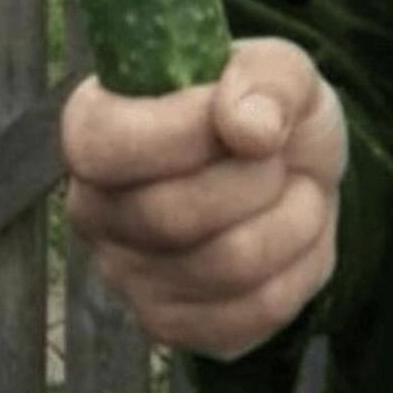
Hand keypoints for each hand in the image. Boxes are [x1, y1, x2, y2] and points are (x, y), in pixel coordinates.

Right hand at [61, 36, 346, 360]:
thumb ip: (266, 77)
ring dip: (292, 217)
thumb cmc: (266, 109)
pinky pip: (257, 309)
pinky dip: (300, 266)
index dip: (184, 133)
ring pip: (228, 264)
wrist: (292, 172)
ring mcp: (126, 277)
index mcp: (92, 129)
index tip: (243, 120)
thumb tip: (248, 128)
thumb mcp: (279, 66)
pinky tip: (290, 235)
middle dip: (259, 177)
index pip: (104, 146)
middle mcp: (92, 209)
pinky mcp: (174, 326)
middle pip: (173, 214)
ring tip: (293, 188)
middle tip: (278, 154)